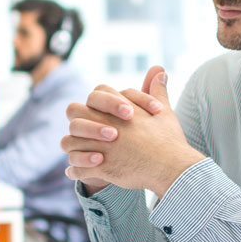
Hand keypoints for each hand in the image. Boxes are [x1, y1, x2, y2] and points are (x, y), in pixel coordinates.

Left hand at [61, 66, 204, 197]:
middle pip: (74, 112)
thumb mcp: (164, 112)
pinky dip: (75, 170)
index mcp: (118, 108)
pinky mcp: (100, 168)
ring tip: (79, 152)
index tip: (112, 114)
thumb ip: (157, 91)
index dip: (101, 102)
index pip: (97, 93)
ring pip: (69, 142)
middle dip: (78, 120)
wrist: (171, 168)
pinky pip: (76, 168)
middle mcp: (104, 124)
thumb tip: (159, 70)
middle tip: (86, 131)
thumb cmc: (168, 140)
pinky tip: (75, 171)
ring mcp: (100, 146)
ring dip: (73, 146)